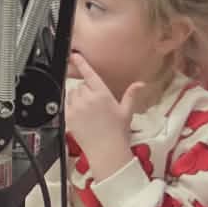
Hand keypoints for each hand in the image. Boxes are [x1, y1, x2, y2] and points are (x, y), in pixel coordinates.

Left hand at [64, 54, 142, 173]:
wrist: (106, 150)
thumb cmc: (118, 132)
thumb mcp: (126, 111)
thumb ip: (131, 95)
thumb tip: (141, 84)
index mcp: (102, 94)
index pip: (89, 74)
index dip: (81, 63)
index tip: (75, 56)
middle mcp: (87, 99)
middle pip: (81, 85)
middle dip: (86, 90)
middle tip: (96, 103)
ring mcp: (76, 108)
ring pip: (72, 94)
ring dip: (77, 98)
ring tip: (88, 110)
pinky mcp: (68, 117)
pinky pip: (67, 105)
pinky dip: (72, 107)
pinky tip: (82, 117)